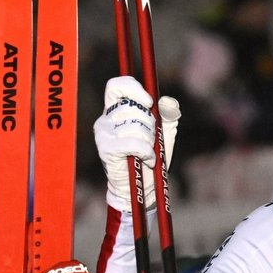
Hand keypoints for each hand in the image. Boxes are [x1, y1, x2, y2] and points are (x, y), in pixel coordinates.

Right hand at [95, 76, 180, 213]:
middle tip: (151, 140)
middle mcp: (106, 118)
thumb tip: (168, 101)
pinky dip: (146, 152)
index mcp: (116, 109)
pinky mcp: (106, 148)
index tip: (150, 102)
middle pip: (133, 106)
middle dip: (150, 124)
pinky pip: (133, 142)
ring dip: (149, 140)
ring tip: (147, 152)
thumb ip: (168, 114)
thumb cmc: (151, 157)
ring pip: (136, 125)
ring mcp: (103, 133)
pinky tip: (147, 159)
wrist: (143, 187)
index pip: (116, 85)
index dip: (133, 88)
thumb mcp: (165, 132)